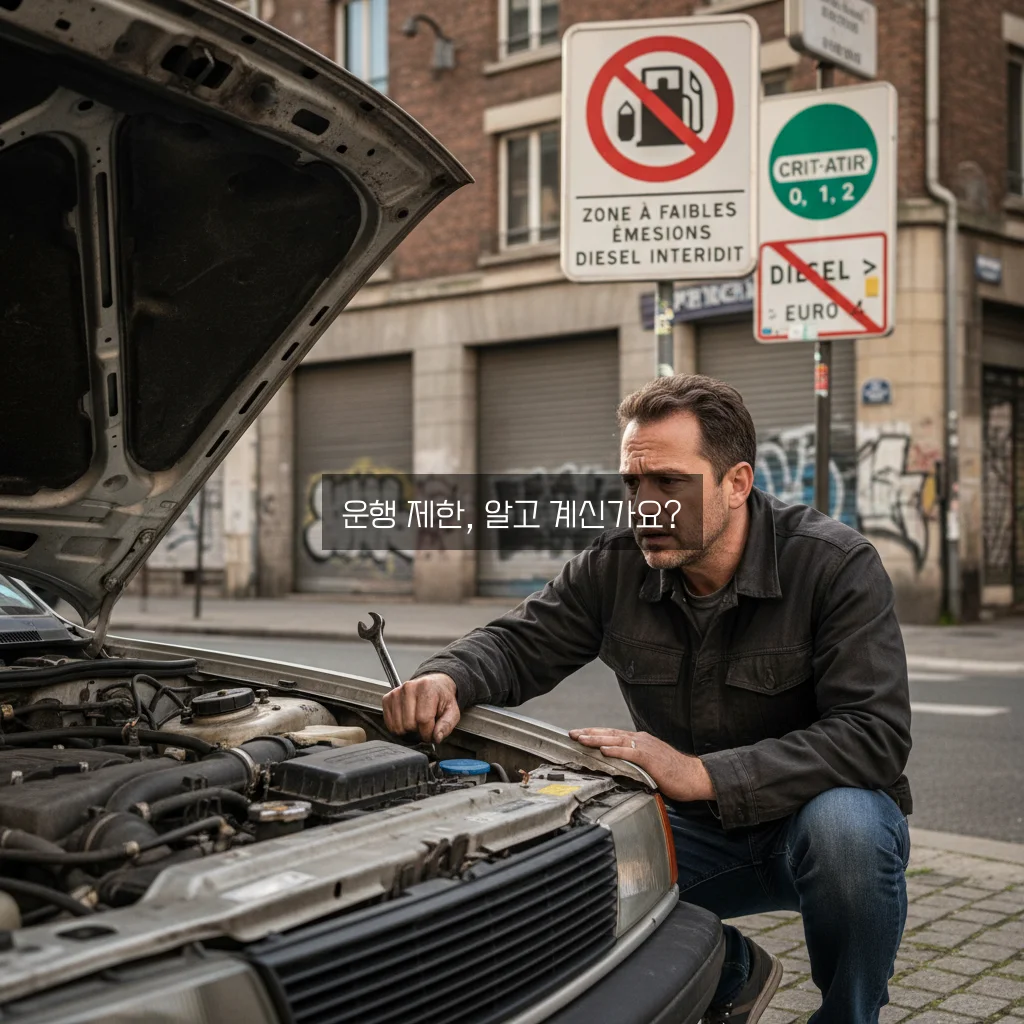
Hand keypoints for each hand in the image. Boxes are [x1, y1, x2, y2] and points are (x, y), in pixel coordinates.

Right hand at [382, 673, 460, 743]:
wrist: (433, 684)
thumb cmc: (441, 698)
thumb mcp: (452, 711)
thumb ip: (446, 725)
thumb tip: (436, 737)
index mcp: (427, 688)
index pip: (423, 719)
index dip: (428, 733)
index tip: (431, 733)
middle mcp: (409, 687)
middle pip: (409, 724)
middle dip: (418, 731)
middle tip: (424, 725)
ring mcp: (396, 692)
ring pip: (398, 726)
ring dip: (408, 730)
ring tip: (416, 722)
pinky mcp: (387, 698)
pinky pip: (389, 723)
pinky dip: (398, 727)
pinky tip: (407, 720)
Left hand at [569, 727, 715, 802]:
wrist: (696, 776)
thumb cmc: (675, 773)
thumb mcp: (649, 765)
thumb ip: (633, 763)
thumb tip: (616, 767)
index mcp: (640, 742)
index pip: (612, 734)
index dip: (594, 733)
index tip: (578, 734)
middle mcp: (640, 740)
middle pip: (610, 733)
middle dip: (589, 733)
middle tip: (572, 733)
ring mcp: (646, 747)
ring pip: (616, 739)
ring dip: (597, 738)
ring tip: (582, 738)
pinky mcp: (651, 758)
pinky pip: (630, 752)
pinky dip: (616, 750)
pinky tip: (604, 750)